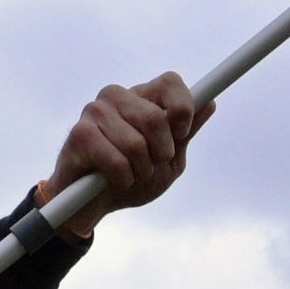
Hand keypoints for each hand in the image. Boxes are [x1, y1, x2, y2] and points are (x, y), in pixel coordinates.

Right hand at [36, 73, 206, 220]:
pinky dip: (122, 179)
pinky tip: (113, 182)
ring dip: (140, 171)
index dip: (183, 107)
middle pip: (155, 117)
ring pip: (136, 143)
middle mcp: (117, 97)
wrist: (91, 206)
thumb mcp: (167, 161)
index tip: (182, 133)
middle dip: (161, 152)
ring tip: (130, 176)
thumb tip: (209, 103)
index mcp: (141, 97)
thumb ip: (185, 133)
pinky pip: (116, 160)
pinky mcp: (80, 134)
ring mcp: (95, 111)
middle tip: (152, 166)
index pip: (170, 82)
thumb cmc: (129, 179)